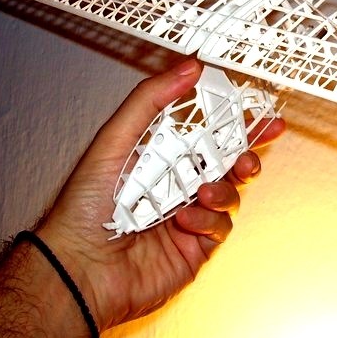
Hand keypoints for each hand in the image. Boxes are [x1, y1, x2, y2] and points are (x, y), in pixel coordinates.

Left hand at [35, 60, 283, 330]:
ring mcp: (189, 214)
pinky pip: (220, 226)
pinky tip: (184, 222)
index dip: (233, 119)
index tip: (255, 110)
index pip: (205, 130)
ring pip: (229, 192)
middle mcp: (177, 183)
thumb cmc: (85, 207)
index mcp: (160, 154)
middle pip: (226, 161)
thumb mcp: (115, 139)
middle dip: (245, 153)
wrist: (80, 268)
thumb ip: (151, 100)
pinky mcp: (196, 245)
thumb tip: (188, 68)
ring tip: (203, 191)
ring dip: (223, 188)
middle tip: (252, 151)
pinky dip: (207, 220)